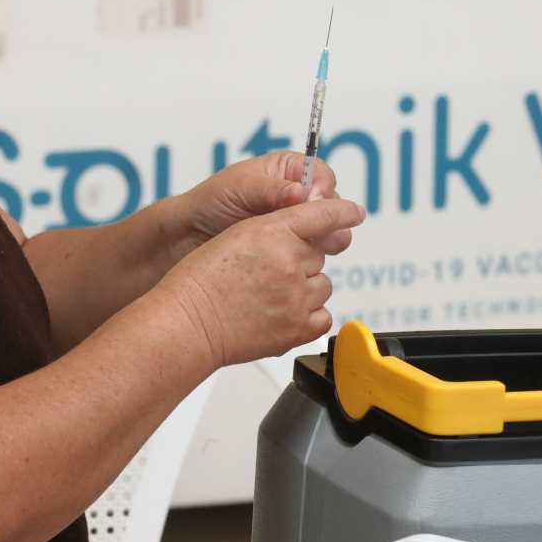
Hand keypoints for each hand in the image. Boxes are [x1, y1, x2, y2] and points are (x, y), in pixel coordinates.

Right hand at [157, 198, 367, 369]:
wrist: (187, 323)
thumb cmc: (200, 282)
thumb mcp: (235, 237)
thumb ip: (273, 233)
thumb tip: (303, 241)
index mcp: (272, 230)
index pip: (322, 213)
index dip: (342, 212)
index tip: (354, 213)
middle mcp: (290, 260)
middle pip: (318, 254)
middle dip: (299, 262)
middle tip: (266, 274)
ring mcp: (296, 296)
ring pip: (321, 284)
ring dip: (303, 289)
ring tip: (268, 296)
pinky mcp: (298, 328)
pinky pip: (323, 316)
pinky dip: (307, 315)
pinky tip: (281, 315)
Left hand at [170, 151, 350, 262]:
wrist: (188, 239)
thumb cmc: (209, 203)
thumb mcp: (239, 187)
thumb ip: (272, 189)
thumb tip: (302, 192)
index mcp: (288, 171)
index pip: (322, 176)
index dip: (321, 189)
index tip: (311, 201)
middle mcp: (298, 198)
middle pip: (333, 207)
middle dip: (329, 219)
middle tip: (318, 233)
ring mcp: (297, 228)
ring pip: (330, 234)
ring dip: (325, 243)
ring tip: (310, 250)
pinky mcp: (293, 253)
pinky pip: (315, 257)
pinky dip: (312, 261)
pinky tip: (298, 265)